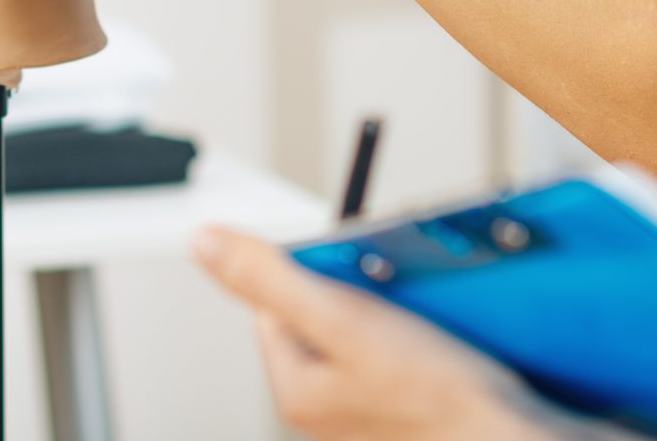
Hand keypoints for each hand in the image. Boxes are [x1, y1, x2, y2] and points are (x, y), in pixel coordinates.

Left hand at [195, 228, 582, 440]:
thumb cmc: (438, 400)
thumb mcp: (341, 319)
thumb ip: (269, 279)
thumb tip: (203, 241)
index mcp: (296, 392)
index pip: (277, 301)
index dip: (313, 272)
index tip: (350, 269)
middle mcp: (330, 409)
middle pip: (326, 312)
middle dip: (362, 288)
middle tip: (395, 291)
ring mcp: (374, 414)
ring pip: (372, 330)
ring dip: (399, 308)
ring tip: (428, 317)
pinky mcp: (417, 412)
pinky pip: (411, 354)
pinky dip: (429, 336)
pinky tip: (453, 342)